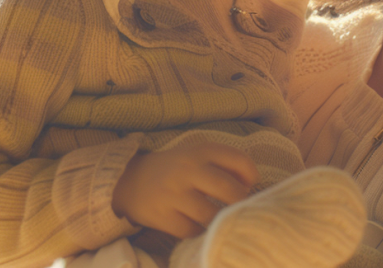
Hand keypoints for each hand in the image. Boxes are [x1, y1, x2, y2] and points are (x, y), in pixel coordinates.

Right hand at [111, 141, 258, 238]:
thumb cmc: (175, 169)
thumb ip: (226, 164)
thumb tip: (253, 186)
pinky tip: (192, 223)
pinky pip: (191, 231)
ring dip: (216, 220)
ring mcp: (173, 193)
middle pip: (230, 192)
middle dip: (239, 203)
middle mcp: (188, 169)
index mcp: (201, 151)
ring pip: (211, 215)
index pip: (240, 161)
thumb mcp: (198, 156)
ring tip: (212, 216)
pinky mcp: (161, 216)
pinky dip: (196, 231)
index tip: (247, 186)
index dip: (251, 177)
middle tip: (235, 207)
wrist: (129, 180)